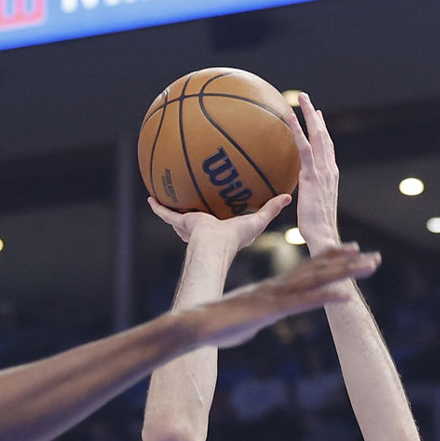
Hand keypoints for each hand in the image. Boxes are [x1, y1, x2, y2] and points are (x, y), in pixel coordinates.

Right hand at [148, 194, 290, 250]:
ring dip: (173, 209)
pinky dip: (158, 207)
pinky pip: (166, 214)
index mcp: (222, 230)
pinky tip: (151, 197)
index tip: (222, 207)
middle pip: (197, 219)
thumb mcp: (258, 220)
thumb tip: (288, 196)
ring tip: (168, 197)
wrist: (215, 244)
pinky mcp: (182, 222)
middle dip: (194, 212)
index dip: (221, 215)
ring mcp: (191, 226)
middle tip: (193, 200)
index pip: (220, 221)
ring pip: (179, 218)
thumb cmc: (236, 237)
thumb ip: (271, 208)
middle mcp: (205, 228)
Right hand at [188, 244, 379, 348]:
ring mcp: (275, 296)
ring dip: (345, 273)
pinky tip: (347, 296)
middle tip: (374, 256)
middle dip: (348, 262)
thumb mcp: (244, 320)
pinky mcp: (272, 310)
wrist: (195, 324)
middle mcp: (277, 286)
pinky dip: (326, 297)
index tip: (351, 249)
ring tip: (370, 266)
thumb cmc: (214, 325)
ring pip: (317, 280)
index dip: (330, 257)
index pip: (306, 268)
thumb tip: (255, 321)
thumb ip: (256, 316)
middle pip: (318, 269)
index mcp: (271, 287)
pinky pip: (304, 302)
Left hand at [283, 92, 340, 251]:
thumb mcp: (312, 206)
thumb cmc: (315, 227)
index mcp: (330, 175)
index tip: (317, 117)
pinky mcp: (312, 175)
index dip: (322, 131)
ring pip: (317, 136)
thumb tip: (300, 190)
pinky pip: (304, 148)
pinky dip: (297, 130)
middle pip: (324, 135)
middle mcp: (329, 169)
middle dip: (316, 116)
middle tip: (306, 99)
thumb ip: (308, 193)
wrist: (323, 235)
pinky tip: (289, 118)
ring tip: (301, 98)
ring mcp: (323, 170)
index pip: (327, 147)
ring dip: (309, 115)